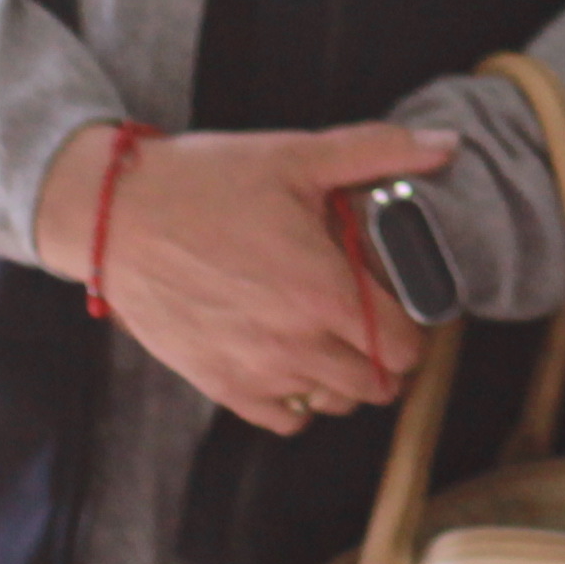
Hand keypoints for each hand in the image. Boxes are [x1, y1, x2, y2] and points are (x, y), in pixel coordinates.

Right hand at [52, 119, 449, 432]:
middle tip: (379, 321)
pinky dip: (299, 400)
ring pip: (333, 404)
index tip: (408, 303)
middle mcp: (295, 342)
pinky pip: (283, 418)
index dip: (418, 326)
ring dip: (346, 378)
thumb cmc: (207, 183)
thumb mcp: (297, 155)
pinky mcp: (219, 384)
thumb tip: (447, 145)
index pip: (405, 343)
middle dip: (389, 355)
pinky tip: (294, 360)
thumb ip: (378, 152)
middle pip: (376, 382)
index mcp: (324, 291)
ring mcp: (255, 370)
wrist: (117, 217)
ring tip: (338, 338)